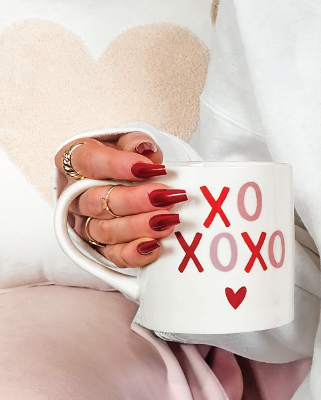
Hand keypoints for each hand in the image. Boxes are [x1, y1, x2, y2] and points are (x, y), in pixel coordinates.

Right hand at [55, 132, 187, 267]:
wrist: (125, 179)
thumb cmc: (124, 158)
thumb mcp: (129, 143)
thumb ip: (135, 143)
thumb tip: (145, 150)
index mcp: (74, 162)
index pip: (86, 162)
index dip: (116, 165)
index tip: (147, 167)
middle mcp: (74, 196)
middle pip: (96, 201)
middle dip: (133, 201)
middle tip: (163, 196)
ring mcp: (85, 223)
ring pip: (104, 230)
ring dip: (138, 227)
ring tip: (167, 219)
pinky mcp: (100, 247)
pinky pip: (112, 255)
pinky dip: (133, 254)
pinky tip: (154, 245)